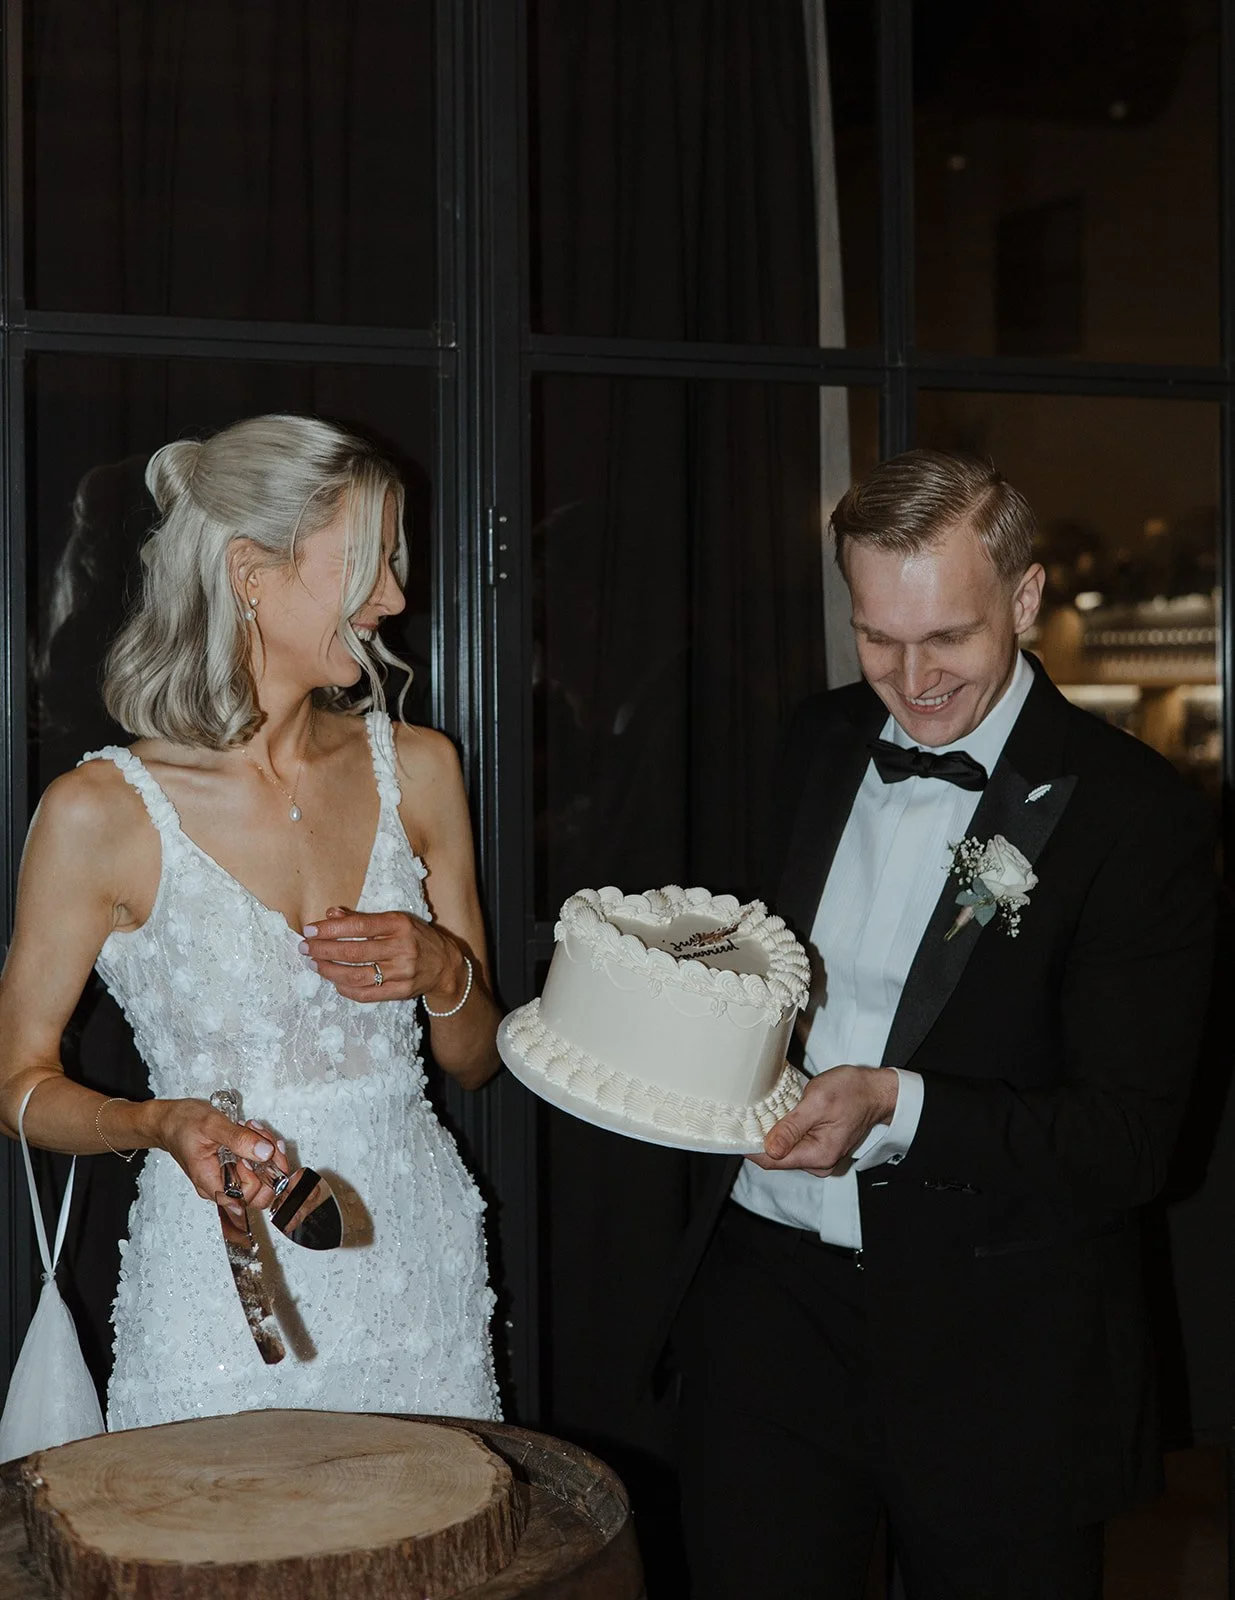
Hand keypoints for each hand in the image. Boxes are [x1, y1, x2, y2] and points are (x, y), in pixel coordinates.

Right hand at [152, 1099, 289, 1220]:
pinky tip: (254, 1134)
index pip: (245, 1197)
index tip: (254, 1152)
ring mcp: (228, 1179)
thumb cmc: (182, 1123)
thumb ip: (239, 1139)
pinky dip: (261, 1150)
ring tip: (254, 1131)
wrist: (170, 1120)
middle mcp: (219, 1186)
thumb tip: (265, 1152)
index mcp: (210, 1182)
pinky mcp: (233, 1169)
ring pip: (261, 1179)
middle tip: (263, 1140)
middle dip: (269, 1165)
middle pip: (258, 1193)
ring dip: (267, 1154)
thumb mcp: (212, 1125)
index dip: (258, 1176)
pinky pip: (256, 1168)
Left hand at [300, 906, 465, 1006]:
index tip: (310, 930)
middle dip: (324, 950)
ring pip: (357, 975)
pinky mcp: (401, 991)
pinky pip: (366, 994)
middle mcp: (402, 948)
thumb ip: (363, 917)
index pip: (360, 926)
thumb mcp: (395, 920)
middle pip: (355, 951)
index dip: (331, 929)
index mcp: (400, 924)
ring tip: (314, 964)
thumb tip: (330, 914)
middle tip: (305, 948)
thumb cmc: (415, 938)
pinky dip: (346, 988)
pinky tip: (334, 981)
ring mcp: (402, 972)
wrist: (446, 965)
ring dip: (330, 971)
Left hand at [746, 1065, 897, 1176]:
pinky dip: (783, 1132)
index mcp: (819, 1155)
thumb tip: (769, 1148)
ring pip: (784, 1151)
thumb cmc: (852, 1091)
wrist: (875, 1091)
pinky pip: (794, 1145)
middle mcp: (819, 1163)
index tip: (734, 1133)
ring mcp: (820, 1157)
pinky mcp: (819, 1147)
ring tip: (763, 1113)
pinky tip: (780, 1116)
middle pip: (776, 1158)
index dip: (750, 1148)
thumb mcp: (818, 1102)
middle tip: (746, 1116)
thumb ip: (792, 1127)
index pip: (772, 1161)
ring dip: (771, 1134)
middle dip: (760, 1139)